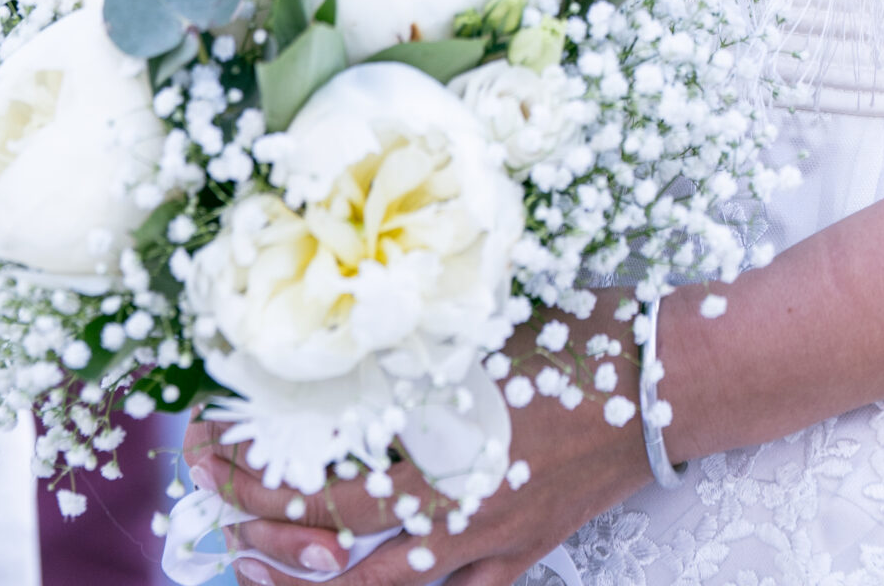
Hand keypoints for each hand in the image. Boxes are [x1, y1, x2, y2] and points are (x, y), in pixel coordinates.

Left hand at [186, 307, 652, 585]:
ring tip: (271, 569)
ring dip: (322, 585)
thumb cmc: (584, 337)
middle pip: (338, 562)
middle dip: (268, 549)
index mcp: (441, 455)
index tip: (212, 456)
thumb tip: (347, 328)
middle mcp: (458, 516)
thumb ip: (420, 343)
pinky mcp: (528, 552)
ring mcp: (494, 544)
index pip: (321, 494)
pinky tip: (385, 584)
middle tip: (223, 527)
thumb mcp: (488, 324)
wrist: (670, 379)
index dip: (255, 485)